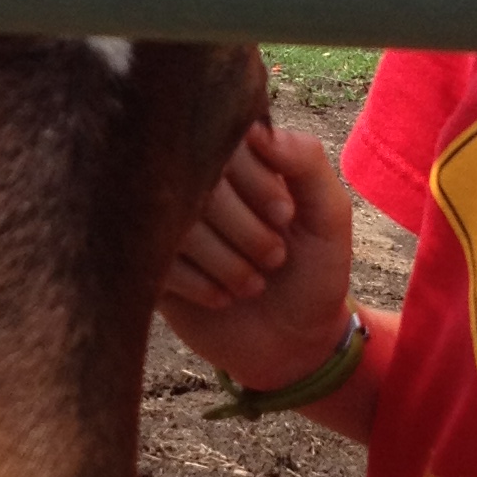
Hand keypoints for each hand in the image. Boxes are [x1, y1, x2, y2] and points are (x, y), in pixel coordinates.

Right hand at [158, 122, 355, 395]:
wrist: (292, 344)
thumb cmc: (314, 273)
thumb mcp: (328, 215)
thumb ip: (307, 162)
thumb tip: (258, 132)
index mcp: (239, 159)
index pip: (228, 142)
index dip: (257, 181)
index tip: (285, 215)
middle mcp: (197, 183)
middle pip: (201, 183)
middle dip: (246, 229)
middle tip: (275, 258)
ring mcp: (167, 223)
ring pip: (178, 225)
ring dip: (226, 262)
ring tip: (253, 284)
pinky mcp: (148, 263)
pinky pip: (157, 261)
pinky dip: (198, 284)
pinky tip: (222, 298)